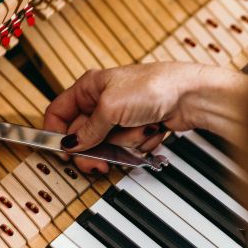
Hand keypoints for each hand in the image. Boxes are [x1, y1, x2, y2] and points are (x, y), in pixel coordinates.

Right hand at [43, 63, 211, 172]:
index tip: (63, 153)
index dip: (56, 134)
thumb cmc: (153, 86)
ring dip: (125, 143)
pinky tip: (150, 130)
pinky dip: (139, 144)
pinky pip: (127, 147)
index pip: (58, 113)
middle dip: (96, 149)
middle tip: (100, 161)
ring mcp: (120, 116)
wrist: (191, 95)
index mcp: (89, 87)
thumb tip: (71, 145)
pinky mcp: (137, 128)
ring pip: (107, 145)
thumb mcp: (110, 108)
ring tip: (139, 128)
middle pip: (83, 136)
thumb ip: (88, 130)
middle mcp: (102, 101)